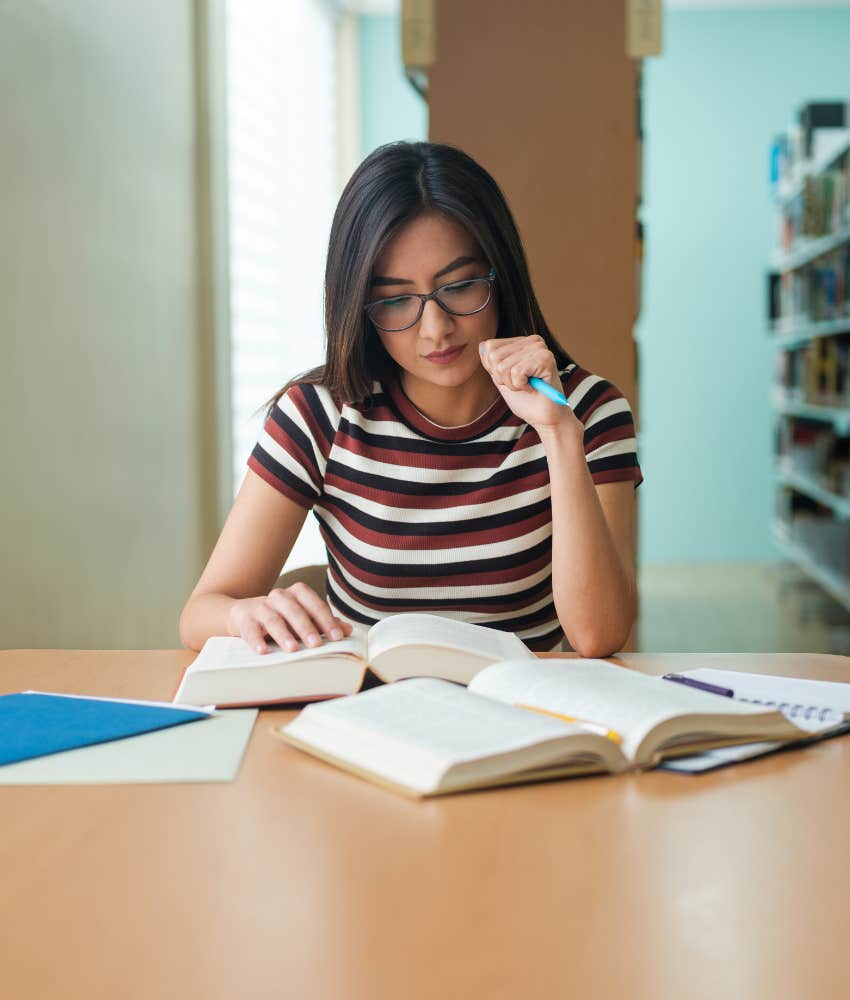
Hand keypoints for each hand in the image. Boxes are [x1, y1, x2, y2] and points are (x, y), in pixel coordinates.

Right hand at [228, 583, 353, 654]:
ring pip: (273, 619)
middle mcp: (279, 596)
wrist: (243, 614)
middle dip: (306, 627)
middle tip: (316, 644)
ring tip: (293, 649)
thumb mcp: (303, 619)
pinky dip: (256, 640)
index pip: (314, 603)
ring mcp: (260, 606)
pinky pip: (250, 629)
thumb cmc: (281, 618)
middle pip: (294, 610)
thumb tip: (348, 630)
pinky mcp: (244, 619)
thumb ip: (323, 623)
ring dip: (284, 634)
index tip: (337, 637)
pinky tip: (263, 651)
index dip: (326, 619)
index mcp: (297, 594)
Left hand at [479, 335, 580, 433]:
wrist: (545, 417)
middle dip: (503, 378)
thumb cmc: (526, 400)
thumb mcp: (502, 378)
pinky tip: (534, 387)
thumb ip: (492, 362)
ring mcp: (540, 348)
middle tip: (521, 384)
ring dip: (512, 384)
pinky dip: (521, 386)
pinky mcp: (545, 358)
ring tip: (528, 386)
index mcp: (521, 342)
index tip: (513, 378)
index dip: (494, 370)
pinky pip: (516, 372)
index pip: (489, 347)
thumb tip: (482, 345)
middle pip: (494, 356)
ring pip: (503, 366)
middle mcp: (532, 341)